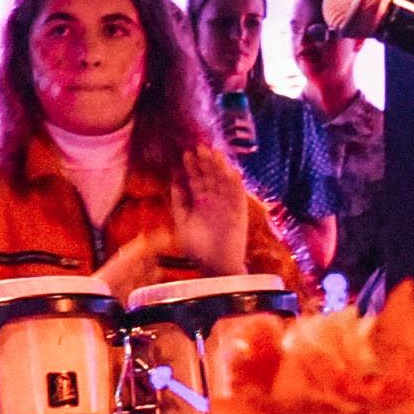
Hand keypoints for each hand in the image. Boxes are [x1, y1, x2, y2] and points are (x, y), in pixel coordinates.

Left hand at [165, 154, 251, 277]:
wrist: (217, 267)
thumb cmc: (198, 248)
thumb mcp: (182, 223)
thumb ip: (179, 202)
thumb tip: (174, 181)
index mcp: (200, 202)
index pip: (196, 180)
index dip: (192, 167)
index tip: (186, 153)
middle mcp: (214, 201)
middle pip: (210, 177)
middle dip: (205, 162)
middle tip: (200, 147)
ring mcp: (227, 205)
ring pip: (224, 182)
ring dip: (220, 168)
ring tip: (214, 153)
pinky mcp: (240, 212)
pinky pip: (238, 196)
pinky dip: (236, 184)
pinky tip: (232, 171)